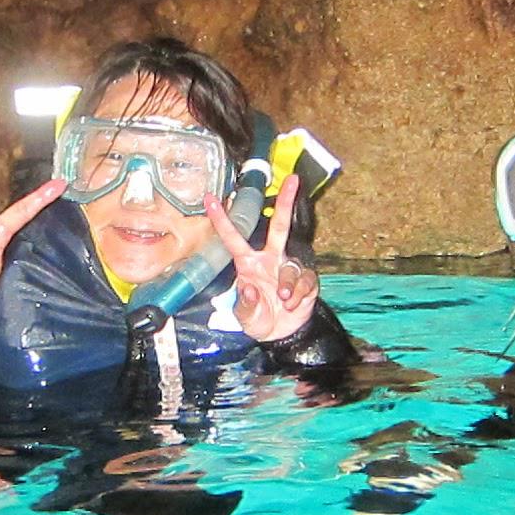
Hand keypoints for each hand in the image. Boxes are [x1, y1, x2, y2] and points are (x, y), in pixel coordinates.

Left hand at [205, 173, 318, 341]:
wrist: (282, 334)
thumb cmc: (259, 318)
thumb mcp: (246, 317)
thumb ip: (246, 305)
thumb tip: (249, 288)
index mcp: (248, 263)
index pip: (233, 238)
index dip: (221, 219)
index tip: (209, 198)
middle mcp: (270, 259)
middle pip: (278, 226)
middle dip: (285, 202)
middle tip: (293, 179)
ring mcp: (288, 268)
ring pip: (291, 265)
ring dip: (287, 284)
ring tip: (283, 301)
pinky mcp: (306, 280)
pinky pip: (305, 280)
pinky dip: (299, 294)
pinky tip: (294, 304)